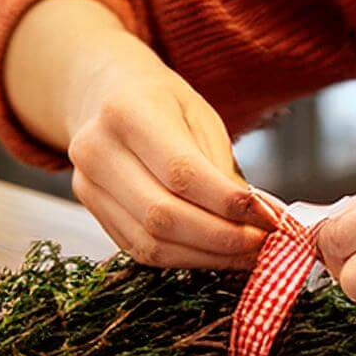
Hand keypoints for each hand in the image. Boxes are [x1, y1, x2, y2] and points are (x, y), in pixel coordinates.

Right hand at [63, 33, 272, 270]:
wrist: (109, 97)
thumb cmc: (163, 103)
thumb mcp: (201, 117)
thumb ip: (223, 169)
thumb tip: (259, 218)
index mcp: (126, 112)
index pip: (181, 172)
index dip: (227, 203)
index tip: (267, 217)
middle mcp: (97, 151)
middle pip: (162, 215)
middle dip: (221, 238)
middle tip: (261, 242)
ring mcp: (88, 185)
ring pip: (151, 242)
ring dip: (207, 256)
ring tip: (245, 252)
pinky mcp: (94, 212)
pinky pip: (141, 250)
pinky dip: (185, 258)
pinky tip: (215, 253)